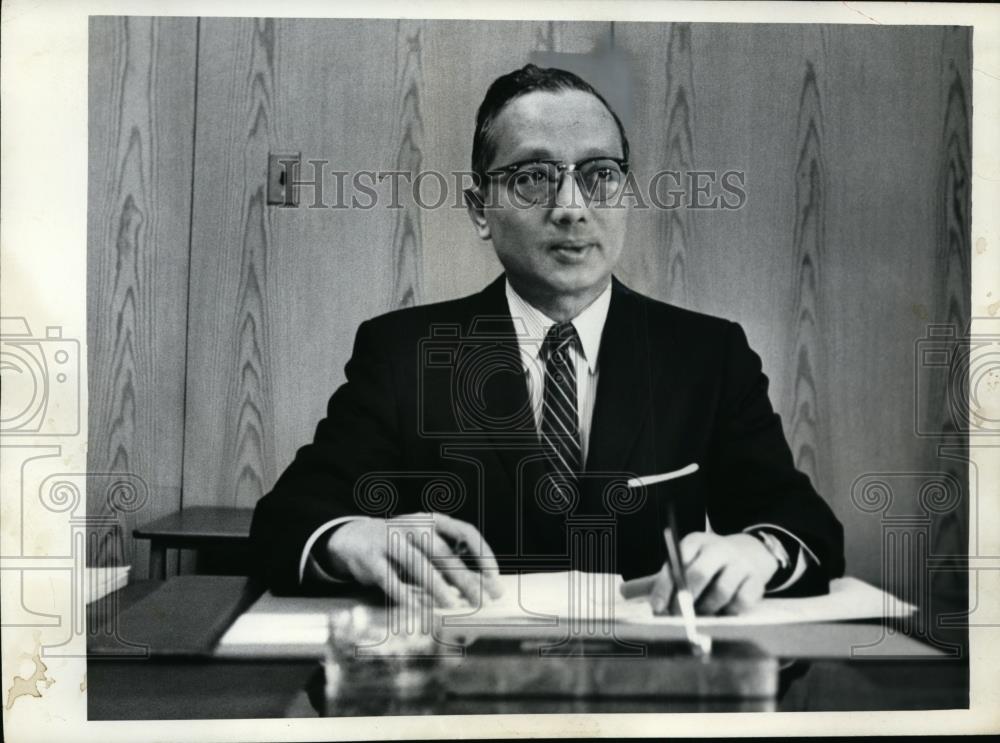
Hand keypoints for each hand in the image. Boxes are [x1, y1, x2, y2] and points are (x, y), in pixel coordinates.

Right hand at [321, 512, 503, 607]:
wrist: (354, 537)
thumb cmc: (402, 545)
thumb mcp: (425, 544)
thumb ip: (449, 560)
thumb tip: (480, 587)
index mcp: (432, 520)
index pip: (464, 531)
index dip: (482, 553)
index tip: (494, 576)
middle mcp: (413, 526)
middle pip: (442, 552)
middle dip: (464, 577)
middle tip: (482, 600)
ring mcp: (390, 540)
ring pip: (417, 564)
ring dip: (437, 587)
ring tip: (453, 606)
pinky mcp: (370, 558)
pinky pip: (389, 579)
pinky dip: (404, 596)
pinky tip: (417, 610)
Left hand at [646, 531, 777, 615]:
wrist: (749, 553)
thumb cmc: (707, 564)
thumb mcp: (682, 564)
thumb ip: (656, 580)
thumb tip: (622, 592)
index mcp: (694, 542)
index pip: (676, 563)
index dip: (664, 588)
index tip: (656, 609)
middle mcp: (717, 548)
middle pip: (698, 575)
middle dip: (684, 601)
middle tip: (677, 617)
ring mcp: (738, 563)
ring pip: (720, 591)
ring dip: (707, 609)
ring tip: (701, 615)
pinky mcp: (755, 579)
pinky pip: (741, 601)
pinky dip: (729, 612)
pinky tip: (723, 612)